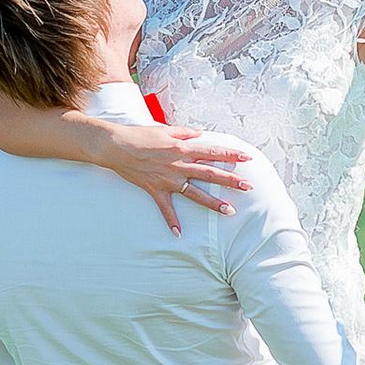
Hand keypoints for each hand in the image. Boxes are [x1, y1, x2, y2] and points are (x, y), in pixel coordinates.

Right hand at [97, 113, 251, 230]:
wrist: (116, 146)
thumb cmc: (140, 135)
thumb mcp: (165, 130)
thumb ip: (184, 133)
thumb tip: (199, 134)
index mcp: (182, 148)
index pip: (212, 151)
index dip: (231, 154)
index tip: (247, 158)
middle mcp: (178, 165)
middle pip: (210, 173)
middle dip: (230, 180)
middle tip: (248, 187)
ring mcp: (167, 179)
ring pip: (195, 193)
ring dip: (212, 203)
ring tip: (229, 211)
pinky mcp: (155, 190)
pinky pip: (165, 209)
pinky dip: (171, 221)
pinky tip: (179, 234)